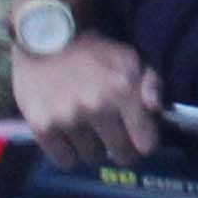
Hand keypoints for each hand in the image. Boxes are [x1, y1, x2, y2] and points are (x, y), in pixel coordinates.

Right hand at [14, 33, 163, 164]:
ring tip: (86, 127)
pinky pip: (65, 160)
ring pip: (92, 157)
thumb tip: (155, 108)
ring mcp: (67, 119)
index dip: (144, 141)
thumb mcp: (130, 59)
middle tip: (112, 133)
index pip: (146, 144)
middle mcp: (96, 107)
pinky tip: (68, 134)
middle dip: (120, 146)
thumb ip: (151, 84)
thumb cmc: (93, 51)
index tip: (137, 135)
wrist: (44, 37)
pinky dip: (68, 152)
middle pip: (120, 154)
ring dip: (92, 147)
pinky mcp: (42, 127)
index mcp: (123, 91)